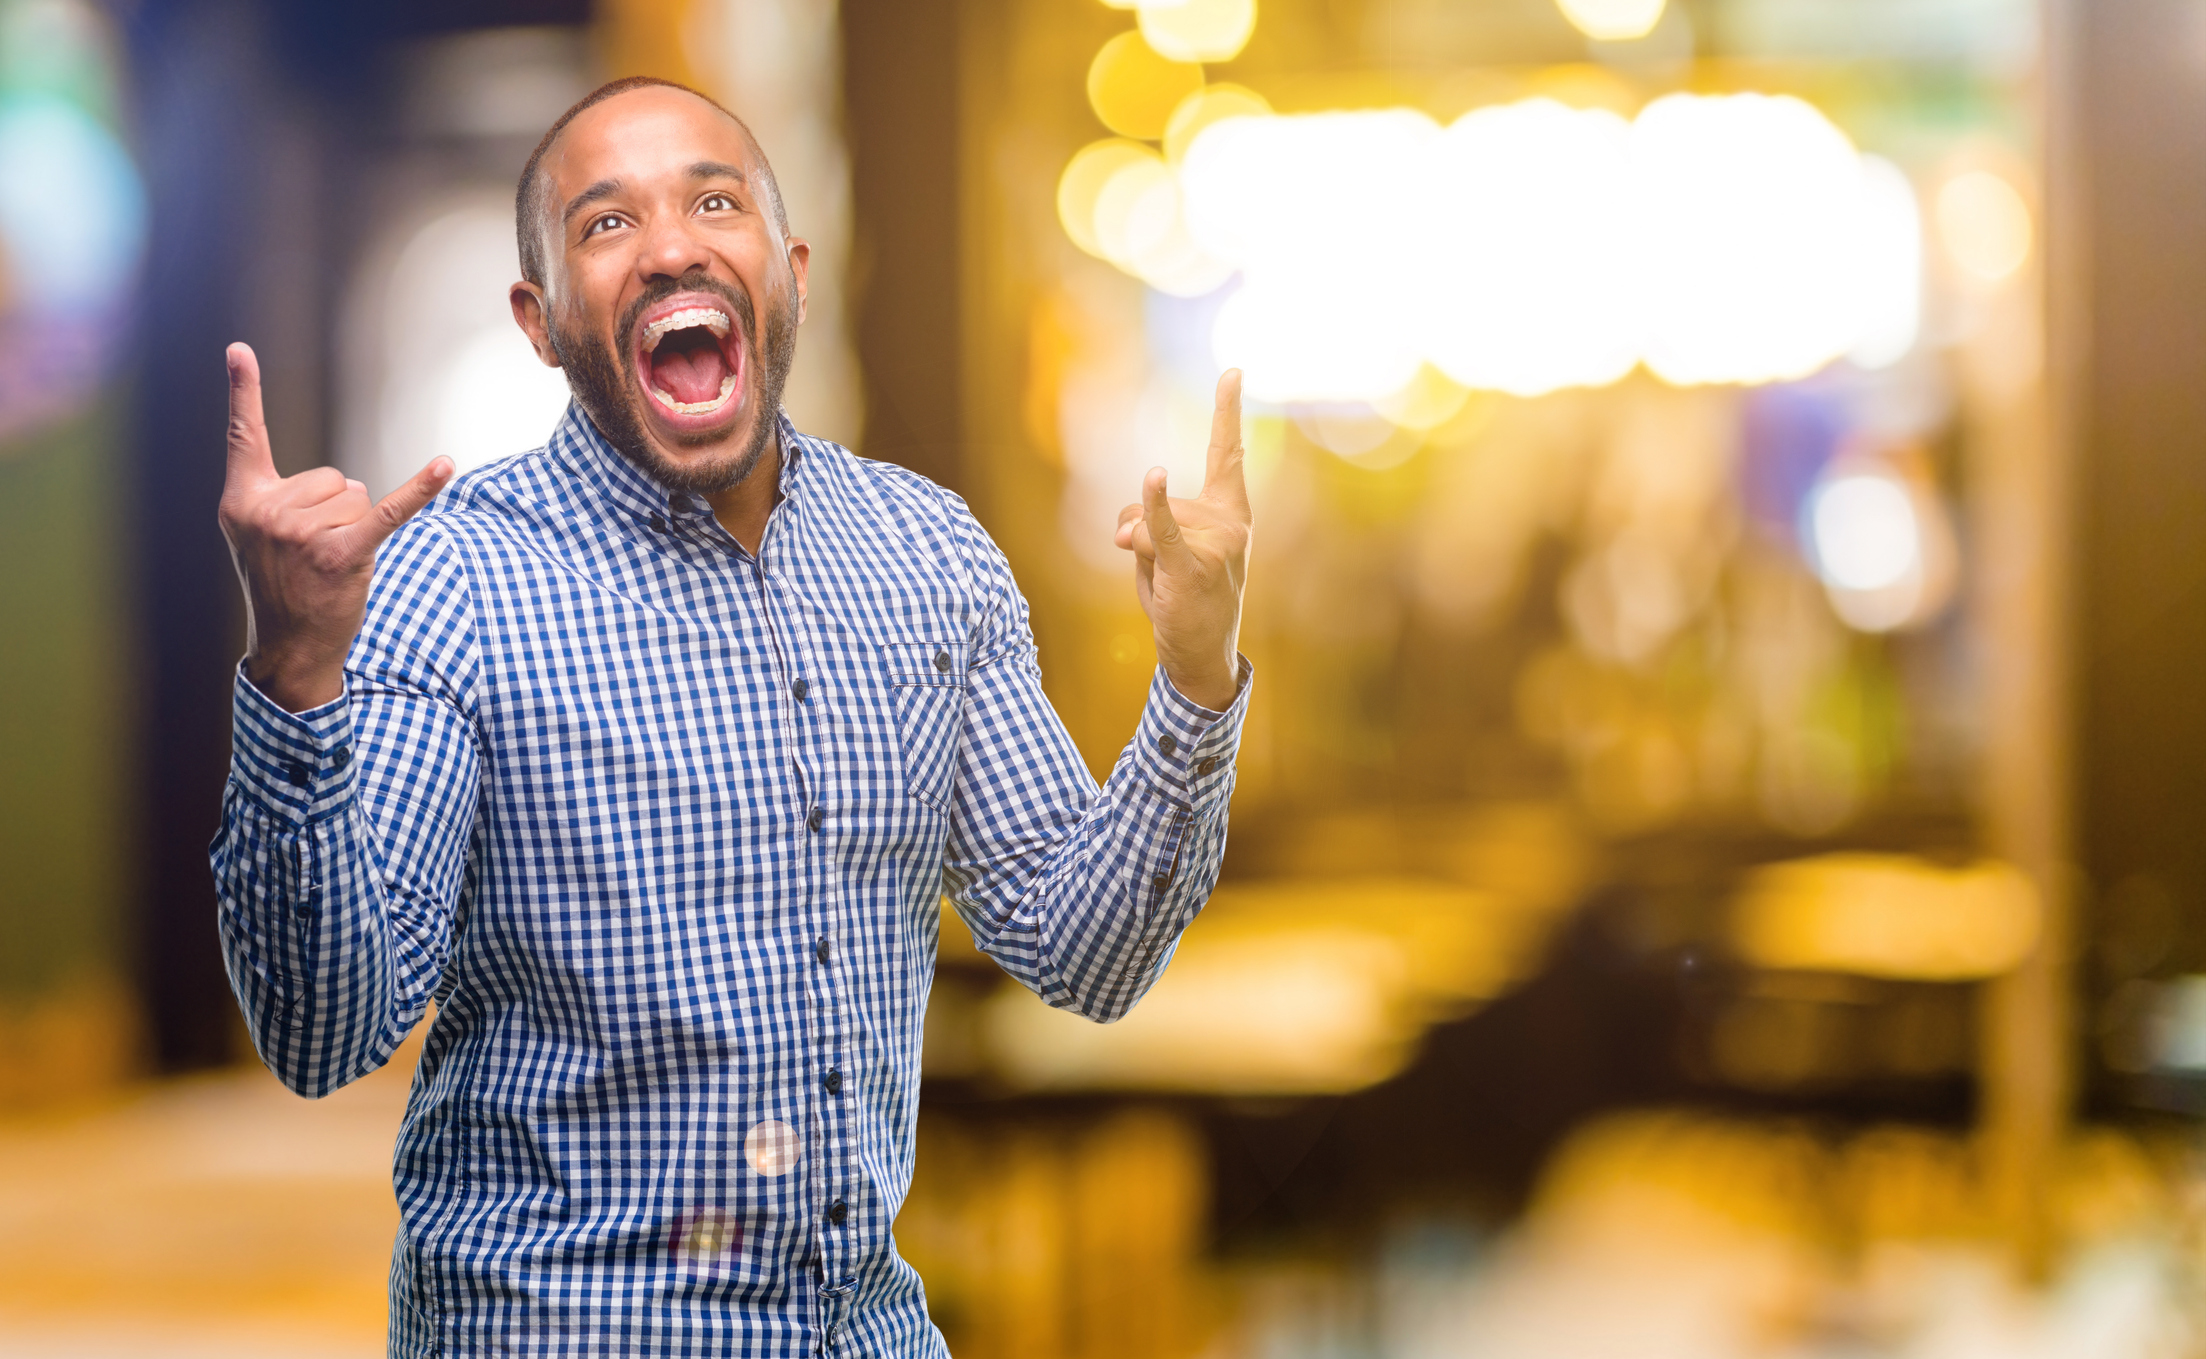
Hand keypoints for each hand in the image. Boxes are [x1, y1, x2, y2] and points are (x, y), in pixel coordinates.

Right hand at [217, 342, 451, 712]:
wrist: (290, 646)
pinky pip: (388, 513)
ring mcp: (302, 536)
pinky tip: (446, 465)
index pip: (245, 436)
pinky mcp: (342, 556)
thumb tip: (347, 484)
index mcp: (242, 501)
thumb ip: (281, 496)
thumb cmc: (281, 583)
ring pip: (357, 495)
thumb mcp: (260, 535)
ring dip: (356, 526)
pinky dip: (420, 490)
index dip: (244, 390)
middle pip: (333, 476)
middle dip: (336, 511)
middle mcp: (268, 513)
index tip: (239, 348)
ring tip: (330, 562)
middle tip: (313, 553)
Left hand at [1114, 369, 1250, 710]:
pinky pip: (1161, 531)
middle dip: (1137, 527)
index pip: (1228, 454)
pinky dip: (1152, 509)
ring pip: (1144, 523)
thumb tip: (1123, 528)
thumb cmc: (1184, 599)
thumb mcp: (1165, 553)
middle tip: (1159, 570)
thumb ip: (1144, 525)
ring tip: (1163, 584)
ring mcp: (1216, 545)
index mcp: (1231, 513)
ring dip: (1135, 550)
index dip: (1228, 411)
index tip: (1233, 371)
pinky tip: (1155, 477)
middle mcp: (1231, 523)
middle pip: (1155, 498)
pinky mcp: (1192, 568)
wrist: (1201, 656)